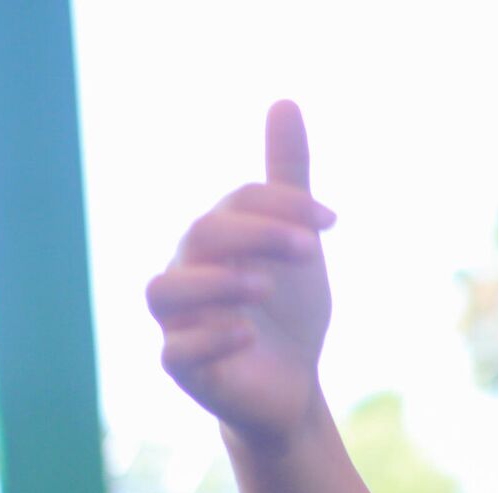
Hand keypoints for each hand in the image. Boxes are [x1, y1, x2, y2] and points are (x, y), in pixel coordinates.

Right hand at [149, 100, 336, 444]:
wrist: (291, 385)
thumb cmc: (287, 310)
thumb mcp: (297, 243)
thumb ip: (287, 180)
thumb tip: (284, 101)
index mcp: (213, 239)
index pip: (235, 204)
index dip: (282, 204)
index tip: (333, 221)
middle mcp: (186, 273)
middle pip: (201, 236)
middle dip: (257, 236)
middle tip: (310, 250)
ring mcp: (179, 321)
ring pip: (164, 291)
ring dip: (216, 283)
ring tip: (264, 287)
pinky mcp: (184, 368)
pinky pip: (175, 351)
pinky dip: (209, 338)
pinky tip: (246, 333)